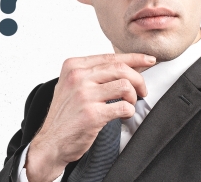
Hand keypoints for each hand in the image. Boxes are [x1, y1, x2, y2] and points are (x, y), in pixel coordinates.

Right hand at [25, 53, 155, 181]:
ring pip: (125, 86)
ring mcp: (84, 95)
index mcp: (73, 66)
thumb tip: (127, 64)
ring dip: (133, 97)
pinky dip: (129, 111)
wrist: (51, 143)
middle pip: (121, 69)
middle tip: (143, 90)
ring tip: (129, 104)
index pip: (110, 57)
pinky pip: (123, 106)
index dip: (134, 58)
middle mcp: (77, 77)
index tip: (149, 60)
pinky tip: (124, 115)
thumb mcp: (73, 85)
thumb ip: (94, 73)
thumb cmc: (66, 115)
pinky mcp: (92, 114)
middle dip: (138, 79)